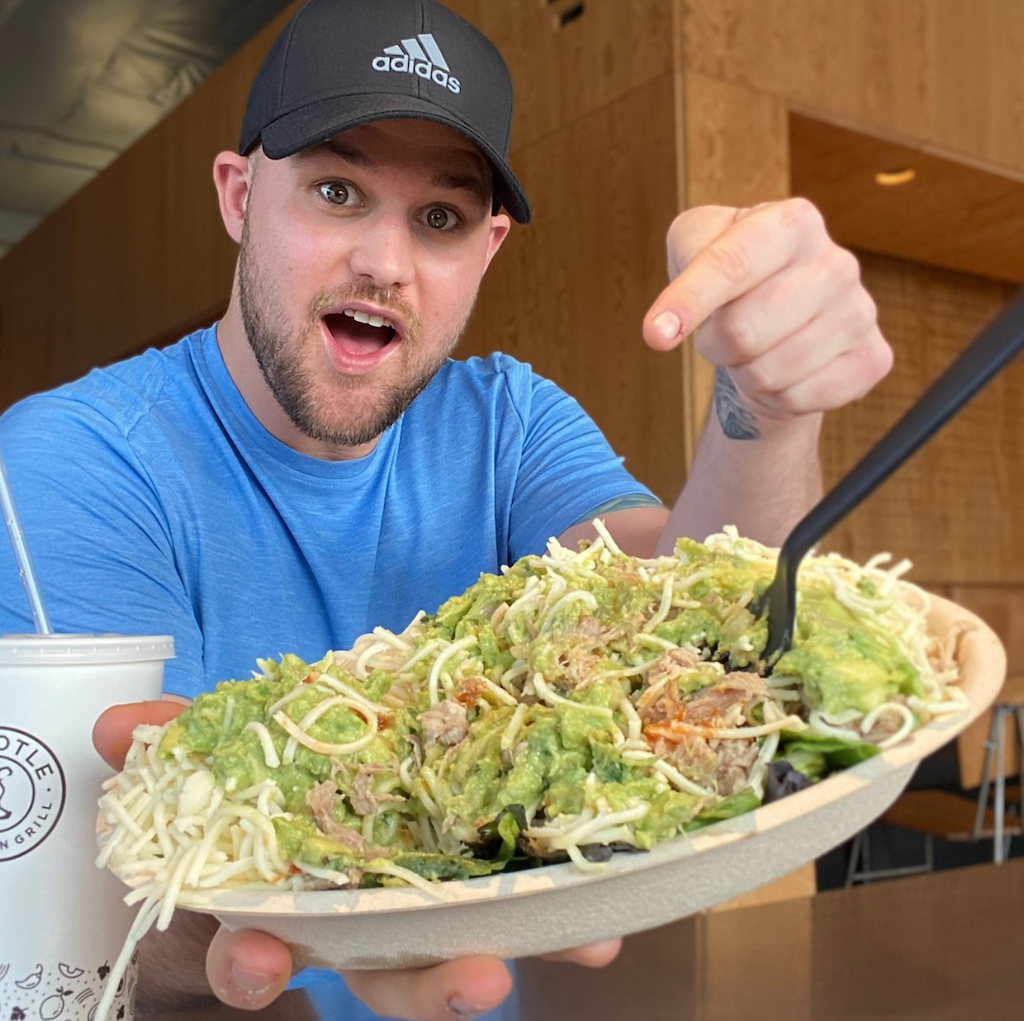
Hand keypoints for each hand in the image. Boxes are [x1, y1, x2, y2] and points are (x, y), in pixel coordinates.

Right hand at [93, 702, 621, 1019]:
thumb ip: (186, 733)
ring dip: (530, 941)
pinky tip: (607, 911)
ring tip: (588, 944)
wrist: (359, 734)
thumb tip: (120, 723)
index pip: (266, 943)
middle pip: (391, 973)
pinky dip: (570, 904)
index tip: (260, 962)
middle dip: (429, 987)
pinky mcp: (493, 866)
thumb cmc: (289, 764)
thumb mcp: (239, 744)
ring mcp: (438, 896)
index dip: (255, 962)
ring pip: (479, 942)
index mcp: (296, 892)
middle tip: (482, 980)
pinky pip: (531, 897)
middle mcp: (370, 915)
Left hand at [642, 199, 892, 429]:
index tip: (655, 335)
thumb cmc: (733, 280)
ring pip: (768, 373)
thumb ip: (685, 255)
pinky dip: (774, 397)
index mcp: (793, 222)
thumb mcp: (697, 244)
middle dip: (714, 344)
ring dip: (744, 372)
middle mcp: (836, 263)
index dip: (688, 302)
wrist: (780, 322)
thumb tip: (667, 324)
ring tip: (755, 349)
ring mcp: (860, 312)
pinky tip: (784, 371)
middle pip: (742, 331)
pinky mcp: (872, 359)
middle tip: (721, 333)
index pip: (732, 264)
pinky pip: (798, 399)